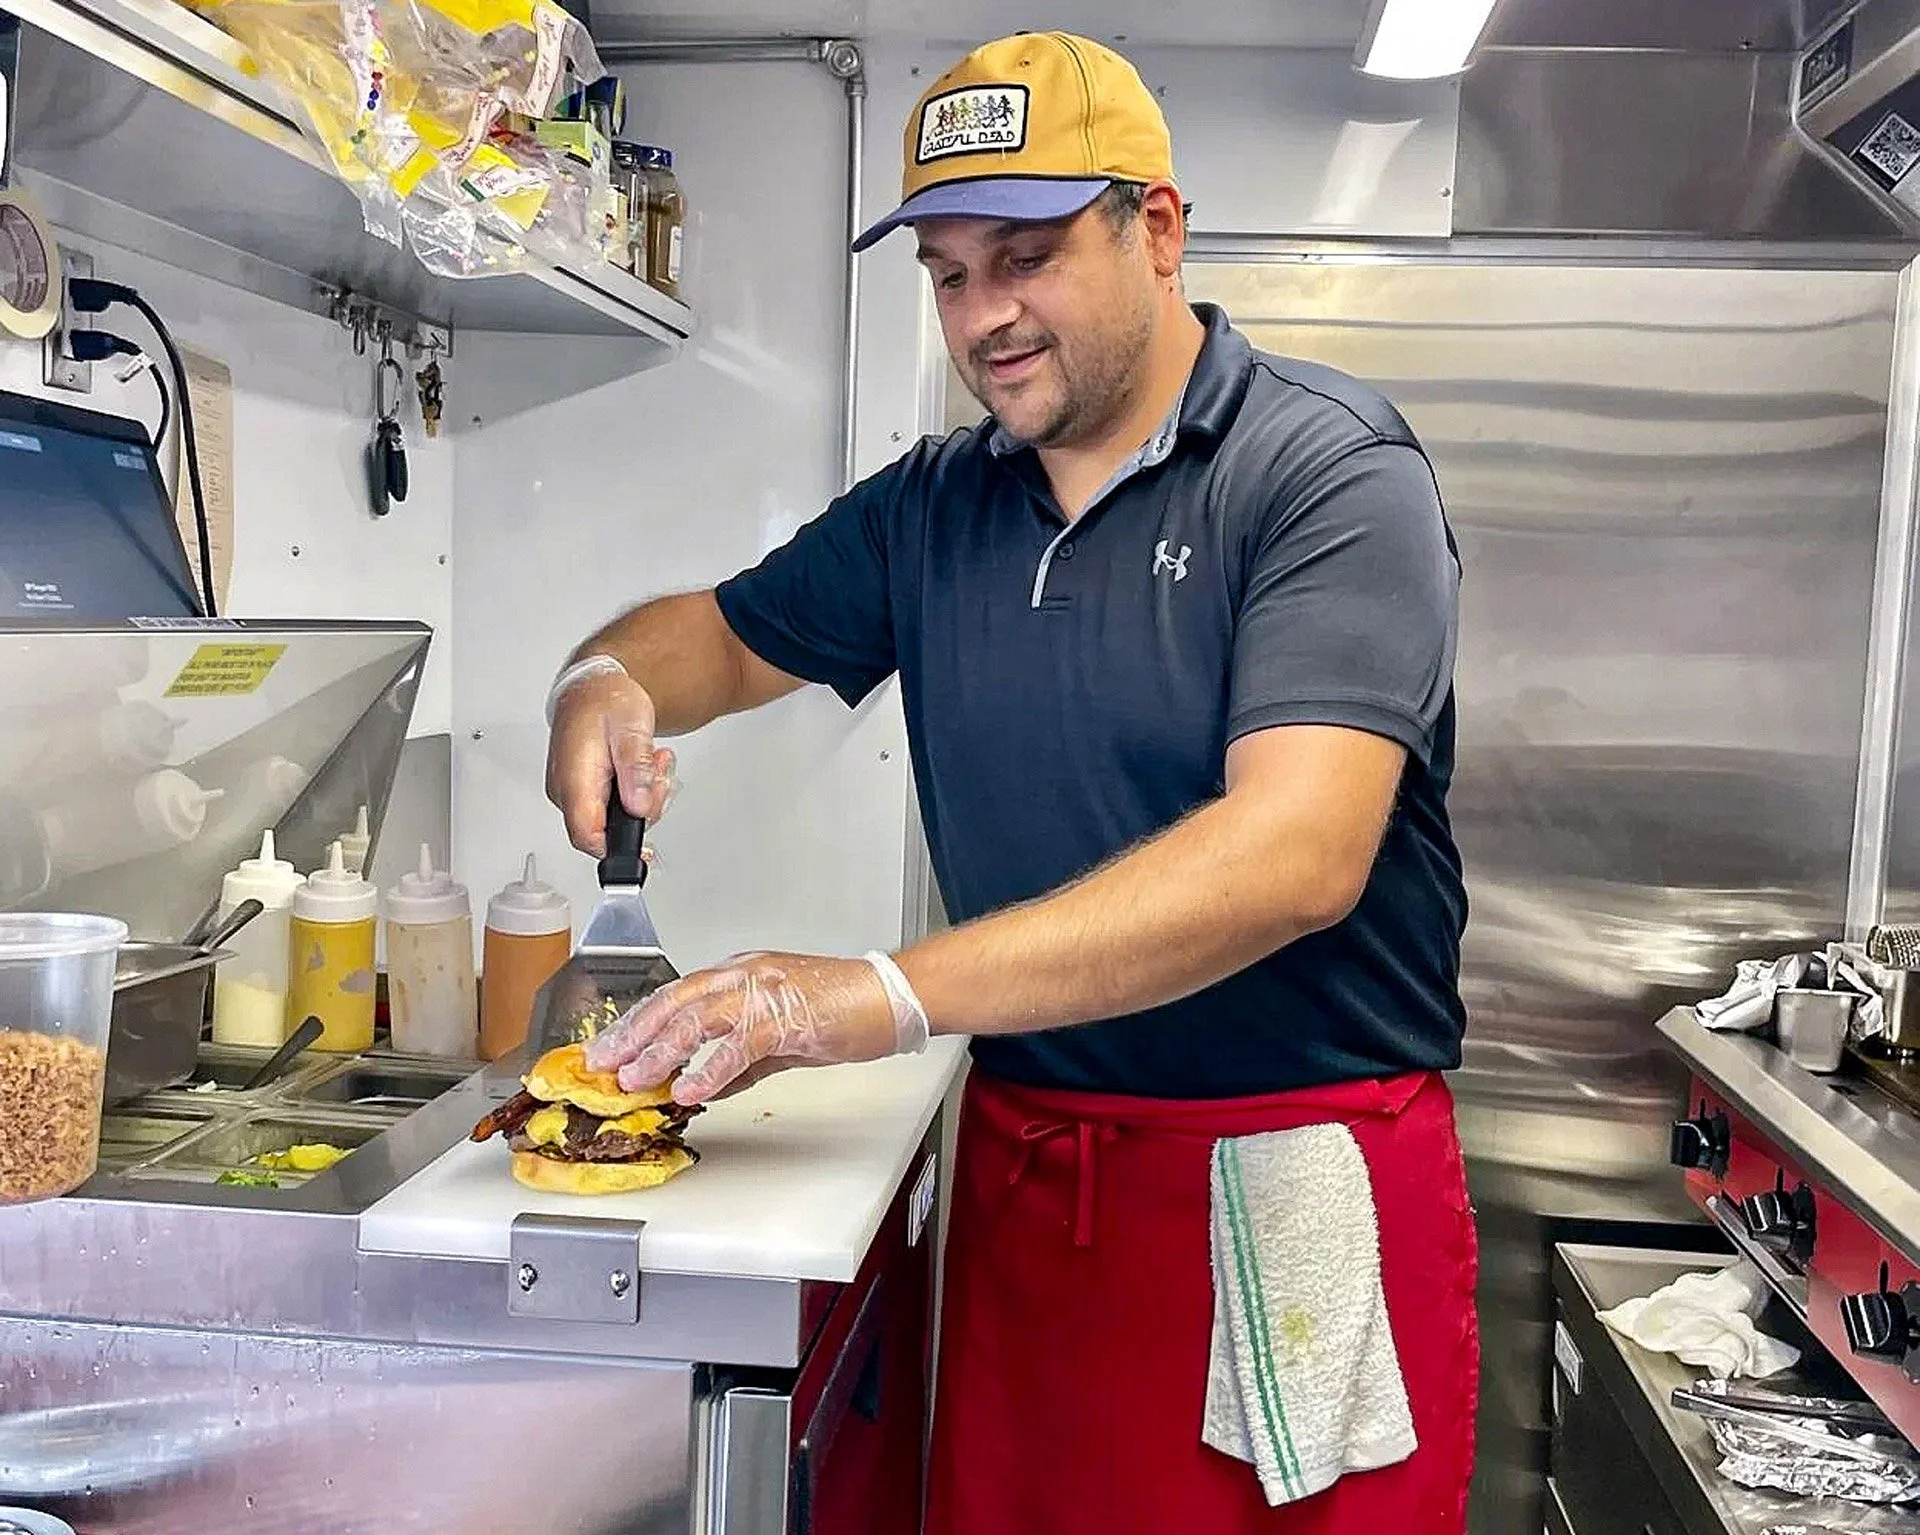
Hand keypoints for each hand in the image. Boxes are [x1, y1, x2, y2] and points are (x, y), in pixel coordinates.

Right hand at [545, 668, 677, 856]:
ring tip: (653, 764)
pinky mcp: (584, 790)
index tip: (644, 848)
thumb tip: (639, 806)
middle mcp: (567, 791)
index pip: (588, 835)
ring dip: (644, 797)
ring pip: (614, 820)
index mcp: (573, 779)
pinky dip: (635, 792)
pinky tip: (642, 769)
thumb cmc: (606, 701)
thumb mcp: (631, 729)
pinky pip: (613, 807)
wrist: (593, 687)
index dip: (617, 848)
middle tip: (658, 776)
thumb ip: (636, 771)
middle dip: (644, 809)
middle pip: (607, 831)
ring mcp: (574, 792)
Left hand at [584, 951, 931, 1104]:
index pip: (676, 995)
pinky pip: (739, 1043)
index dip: (639, 1022)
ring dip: (661, 1051)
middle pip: (674, 1000)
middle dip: (633, 1034)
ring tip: (635, 1079)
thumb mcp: (781, 1037)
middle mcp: (745, 975)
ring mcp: (764, 992)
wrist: (891, 996)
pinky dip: (711, 1067)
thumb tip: (708, 1084)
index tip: (611, 1048)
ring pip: (697, 1018)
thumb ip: (742, 1059)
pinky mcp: (786, 1015)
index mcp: (741, 974)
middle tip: (603, 1063)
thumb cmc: (846, 1009)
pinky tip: (691, 1089)